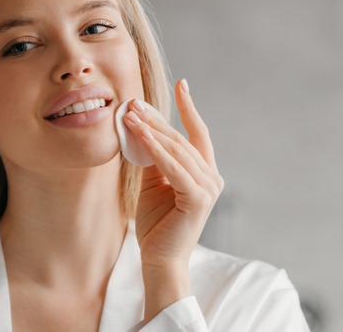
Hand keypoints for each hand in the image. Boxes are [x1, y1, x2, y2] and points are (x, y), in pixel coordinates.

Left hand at [122, 79, 223, 317]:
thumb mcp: (152, 183)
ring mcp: (207, 188)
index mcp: (203, 173)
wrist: (159, 259)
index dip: (189, 108)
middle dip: (157, 118)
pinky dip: (155, 149)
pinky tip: (139, 134)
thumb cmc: (156, 223)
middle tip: (134, 102)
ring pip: (177, 149)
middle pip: (182, 138)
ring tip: (130, 114)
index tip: (182, 84)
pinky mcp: (197, 198)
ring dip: (152, 129)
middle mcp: (211, 177)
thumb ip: (152, 158)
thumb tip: (139, 128)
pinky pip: (173, 166)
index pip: (197, 134)